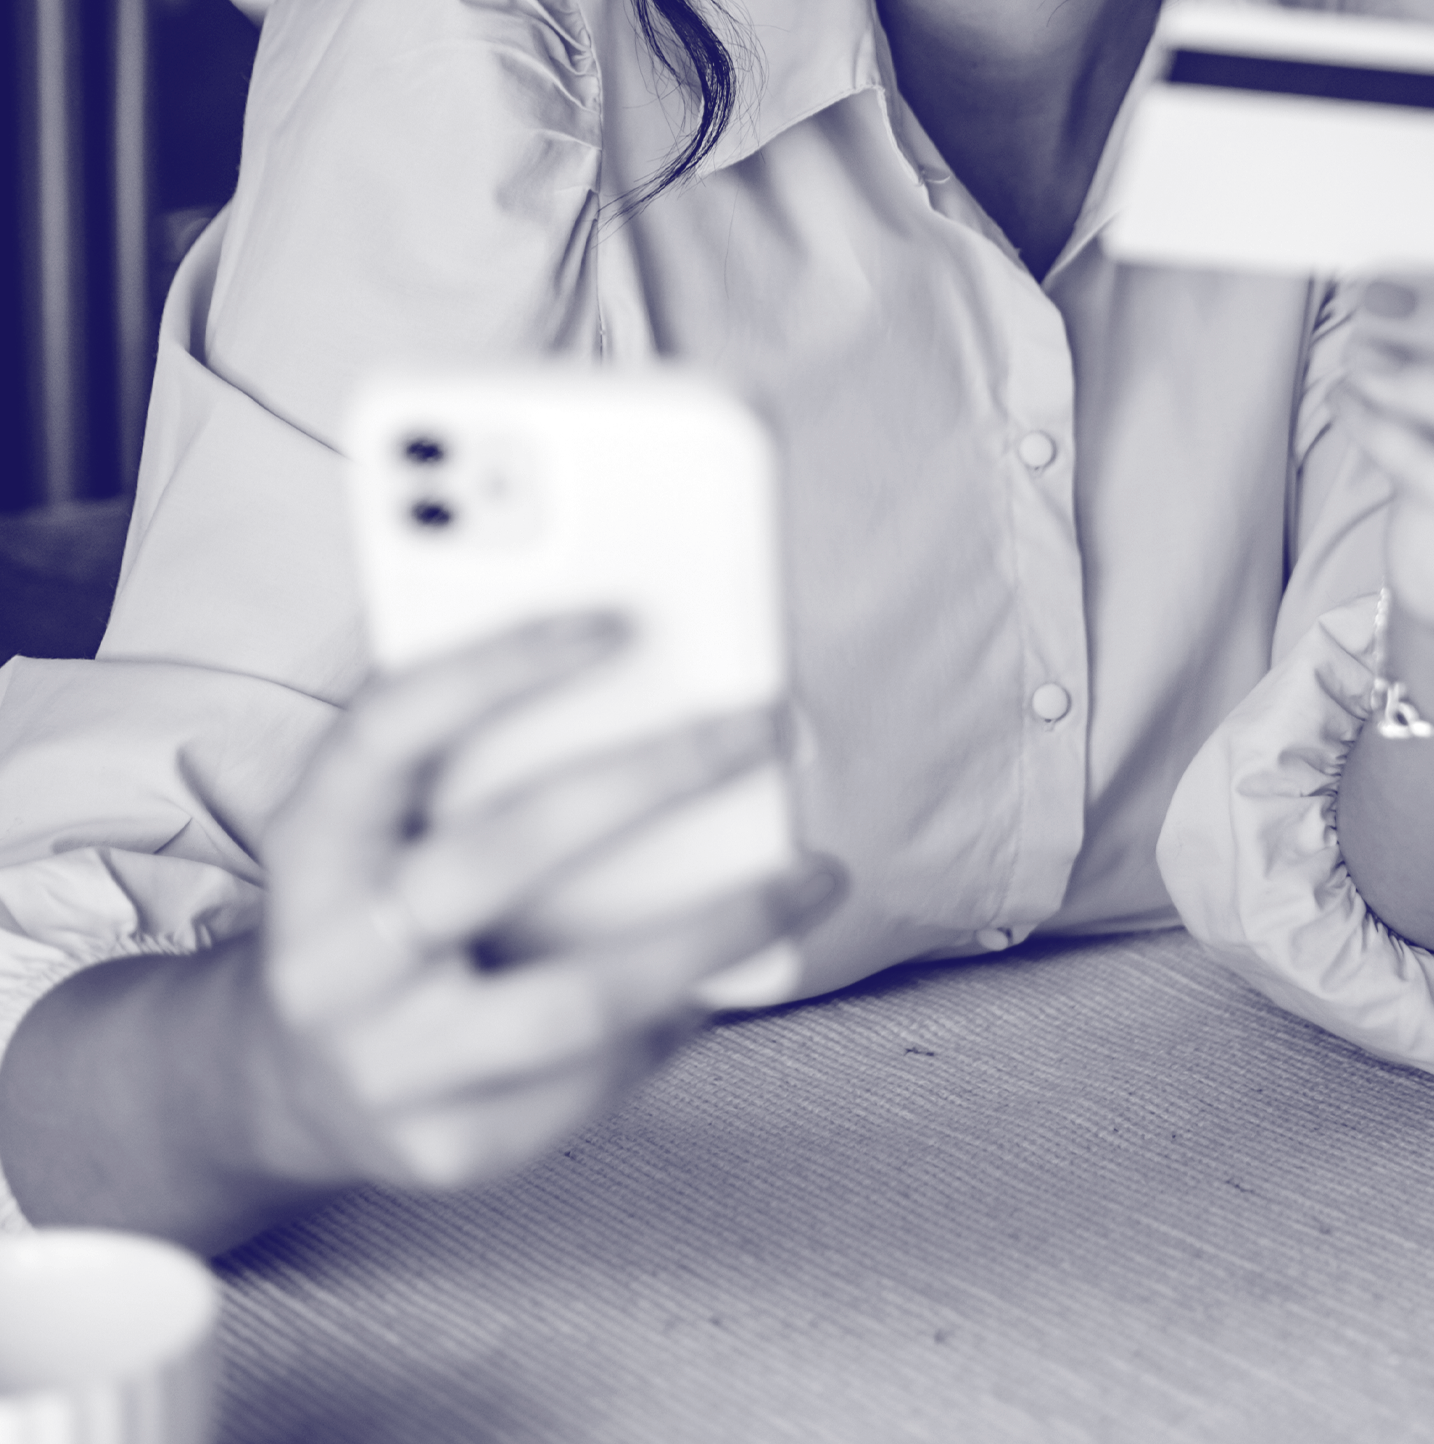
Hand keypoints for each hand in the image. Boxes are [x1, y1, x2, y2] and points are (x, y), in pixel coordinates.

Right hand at [246, 617, 841, 1194]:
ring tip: (812, 876)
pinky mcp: (446, 1148)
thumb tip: (645, 678)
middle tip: (769, 726)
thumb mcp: (378, 824)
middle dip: (658, 777)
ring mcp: (387, 1064)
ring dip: (714, 931)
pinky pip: (589, 1081)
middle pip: (506, 851)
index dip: (497, 666)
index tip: (619, 622)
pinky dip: (669, 1027)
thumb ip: (464, 757)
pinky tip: (717, 983)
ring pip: (577, 999)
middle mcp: (334, 957)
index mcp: (312, 845)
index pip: (392, 730)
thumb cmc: (374, 912)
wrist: (285, 1085)